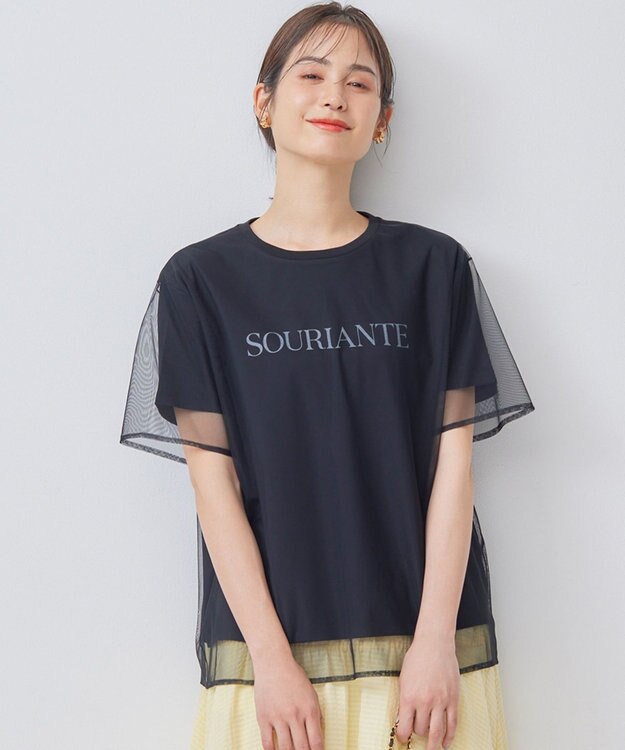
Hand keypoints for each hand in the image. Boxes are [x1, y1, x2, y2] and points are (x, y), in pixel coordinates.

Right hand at [253, 651, 324, 749]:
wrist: (273, 663)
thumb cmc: (294, 676)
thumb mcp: (312, 693)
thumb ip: (316, 715)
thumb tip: (318, 735)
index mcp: (310, 709)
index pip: (316, 741)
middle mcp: (295, 716)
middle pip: (302, 748)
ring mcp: (278, 718)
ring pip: (285, 748)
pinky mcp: (264, 718)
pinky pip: (267, 743)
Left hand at [394, 630, 459, 749]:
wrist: (434, 644)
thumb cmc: (417, 658)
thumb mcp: (403, 679)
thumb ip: (403, 700)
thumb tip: (402, 718)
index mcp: (408, 697)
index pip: (404, 727)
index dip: (403, 736)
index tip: (403, 738)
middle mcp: (424, 702)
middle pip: (421, 730)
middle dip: (418, 732)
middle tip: (417, 731)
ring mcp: (440, 702)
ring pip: (437, 732)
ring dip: (433, 744)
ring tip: (431, 749)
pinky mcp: (453, 699)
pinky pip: (452, 724)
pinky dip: (449, 737)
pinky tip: (445, 743)